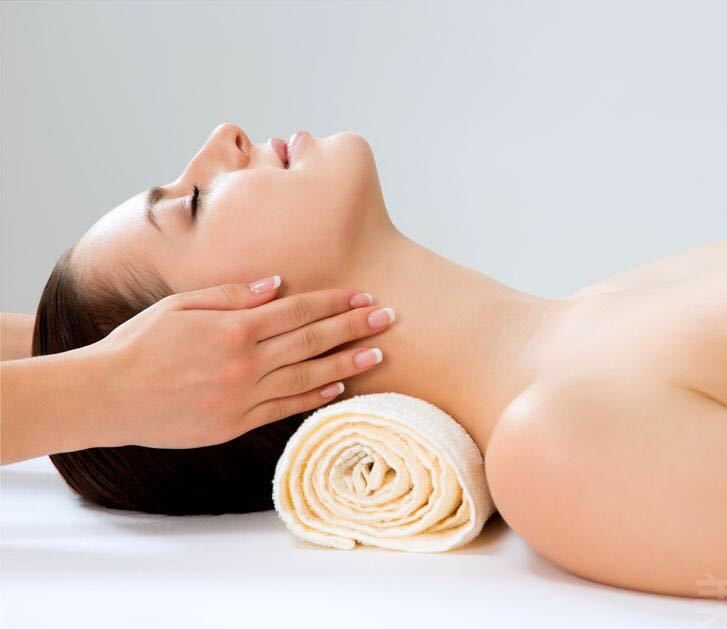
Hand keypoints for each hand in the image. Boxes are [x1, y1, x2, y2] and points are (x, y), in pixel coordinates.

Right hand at [88, 276, 394, 448]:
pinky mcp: (236, 423)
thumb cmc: (140, 344)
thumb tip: (279, 284)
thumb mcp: (181, 306)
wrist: (108, 397)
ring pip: (308, 376)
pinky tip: (340, 387)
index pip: (298, 311)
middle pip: (312, 341)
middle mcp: (245, 363)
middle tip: (389, 317)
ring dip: (347, 363)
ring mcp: (243, 396)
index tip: (363, 295)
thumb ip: (233, 294)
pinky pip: (285, 408)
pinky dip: (315, 396)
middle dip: (354, 327)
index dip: (335, 302)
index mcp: (233, 329)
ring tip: (379, 354)